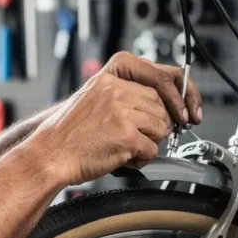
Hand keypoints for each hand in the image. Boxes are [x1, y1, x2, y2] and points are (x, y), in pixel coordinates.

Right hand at [24, 52, 202, 184]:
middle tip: (139, 137)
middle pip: (162, 105)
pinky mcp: (126, 135)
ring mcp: (122, 112)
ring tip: (124, 147)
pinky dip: (141, 159)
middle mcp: (116, 90)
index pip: (159, 79)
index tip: (187, 109)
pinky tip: (122, 158)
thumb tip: (163, 103)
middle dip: (157, 124)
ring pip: (161, 128)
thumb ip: (124, 94)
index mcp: (110, 77)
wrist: (49, 154)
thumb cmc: (69, 134)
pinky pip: (152, 149)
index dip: (179, 95)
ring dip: (148, 142)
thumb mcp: (94, 99)